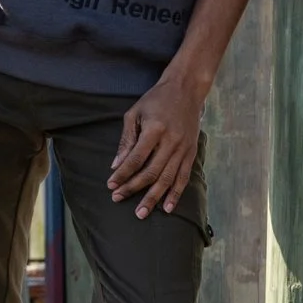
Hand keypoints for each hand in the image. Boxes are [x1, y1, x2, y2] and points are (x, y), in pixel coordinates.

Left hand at [108, 70, 203, 218]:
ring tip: (141, 213)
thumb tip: (116, 166)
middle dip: (133, 188)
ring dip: (153, 198)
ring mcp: (184, 148)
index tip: (111, 185)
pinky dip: (175, 193)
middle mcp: (171, 141)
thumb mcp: (135, 113)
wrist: (186, 89)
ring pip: (168, 179)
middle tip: (118, 199)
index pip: (136, 158)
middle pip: (151, 172)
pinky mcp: (192, 152)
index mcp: (155, 129)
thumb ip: (126, 140)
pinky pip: (184, 177)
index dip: (122, 174)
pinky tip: (167, 208)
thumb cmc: (156, 100)